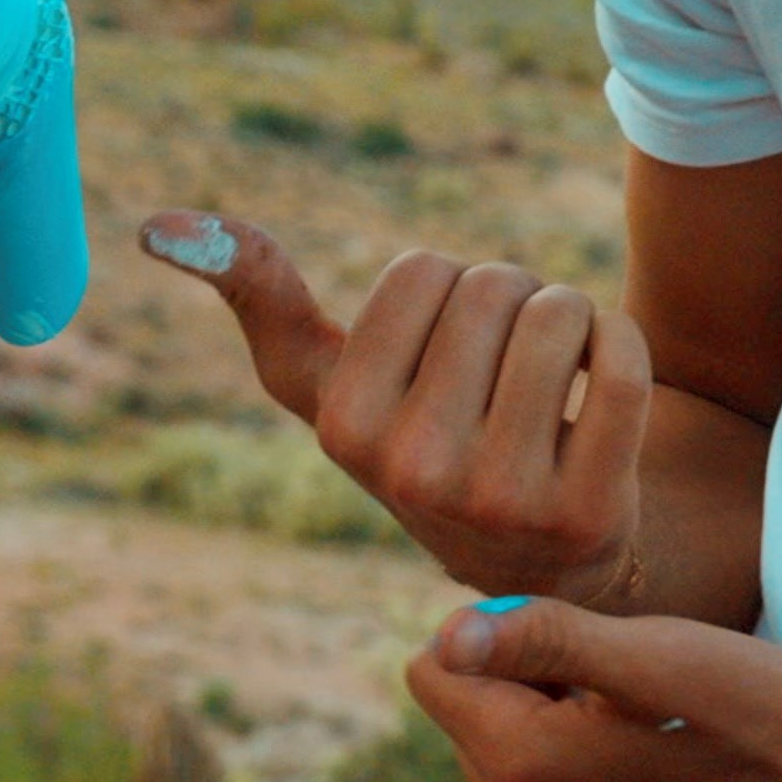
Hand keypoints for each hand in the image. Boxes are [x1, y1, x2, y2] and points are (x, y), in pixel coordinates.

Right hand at [142, 211, 648, 603]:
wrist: (533, 561)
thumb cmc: (421, 439)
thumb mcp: (331, 383)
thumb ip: (259, 297)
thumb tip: (157, 221)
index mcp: (343, 427)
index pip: (419, 270)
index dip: (446, 289)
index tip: (444, 351)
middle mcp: (413, 471)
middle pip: (493, 286)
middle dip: (512, 302)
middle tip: (507, 370)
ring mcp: (502, 499)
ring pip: (560, 313)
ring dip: (570, 320)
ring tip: (555, 378)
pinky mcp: (588, 511)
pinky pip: (623, 357)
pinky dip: (624, 345)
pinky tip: (605, 388)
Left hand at [405, 598, 781, 781]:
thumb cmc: (757, 719)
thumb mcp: (653, 652)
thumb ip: (539, 637)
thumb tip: (445, 634)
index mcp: (526, 766)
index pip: (433, 670)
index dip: (497, 631)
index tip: (576, 637)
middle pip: (466, 716)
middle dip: (522, 679)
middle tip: (619, 675)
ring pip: (503, 756)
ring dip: (551, 721)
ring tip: (640, 716)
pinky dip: (578, 766)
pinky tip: (651, 758)